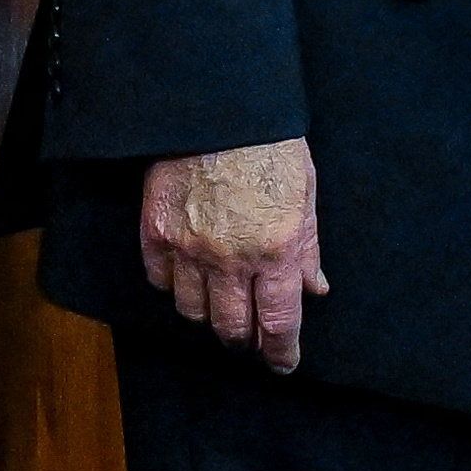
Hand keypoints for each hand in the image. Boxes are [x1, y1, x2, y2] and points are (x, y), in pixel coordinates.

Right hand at [140, 137, 324, 366]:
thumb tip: (314, 288)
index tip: (283, 363)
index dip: (281, 352)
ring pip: (193, 311)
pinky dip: (174, 286)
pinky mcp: (156, 231)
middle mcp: (231, 258)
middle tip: (250, 336)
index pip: (278, 323)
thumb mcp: (306, 194)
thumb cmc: (269, 146)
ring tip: (219, 303)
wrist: (220, 107)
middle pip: (231, 327)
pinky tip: (188, 275)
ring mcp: (189, 248)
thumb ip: (308, 248)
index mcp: (276, 249)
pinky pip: (160, 281)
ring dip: (209, 315)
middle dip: (244, 339)